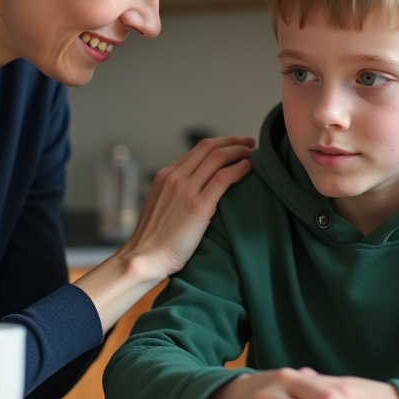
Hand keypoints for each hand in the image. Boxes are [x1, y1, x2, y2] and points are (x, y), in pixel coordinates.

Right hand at [74, 135, 252, 331]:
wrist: (145, 257)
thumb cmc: (154, 239)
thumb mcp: (160, 205)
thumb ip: (175, 193)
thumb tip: (195, 191)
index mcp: (165, 175)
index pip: (198, 149)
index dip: (221, 143)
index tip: (236, 145)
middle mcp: (175, 177)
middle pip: (210, 147)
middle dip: (234, 141)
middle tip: (250, 142)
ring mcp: (186, 190)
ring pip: (218, 158)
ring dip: (240, 151)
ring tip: (254, 153)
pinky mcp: (198, 206)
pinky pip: (223, 178)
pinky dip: (239, 169)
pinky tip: (249, 168)